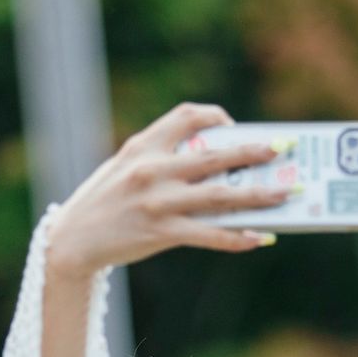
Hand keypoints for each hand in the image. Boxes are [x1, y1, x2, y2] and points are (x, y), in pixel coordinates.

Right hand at [46, 102, 290, 278]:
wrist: (72, 241)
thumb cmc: (104, 203)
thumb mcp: (125, 168)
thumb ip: (161, 160)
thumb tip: (214, 167)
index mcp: (143, 145)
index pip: (187, 116)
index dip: (216, 117)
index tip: (232, 127)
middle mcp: (153, 169)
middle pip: (215, 155)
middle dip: (254, 152)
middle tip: (284, 150)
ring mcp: (158, 202)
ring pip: (220, 196)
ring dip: (258, 195)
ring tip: (285, 195)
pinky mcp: (160, 233)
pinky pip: (209, 234)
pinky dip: (237, 237)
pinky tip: (258, 238)